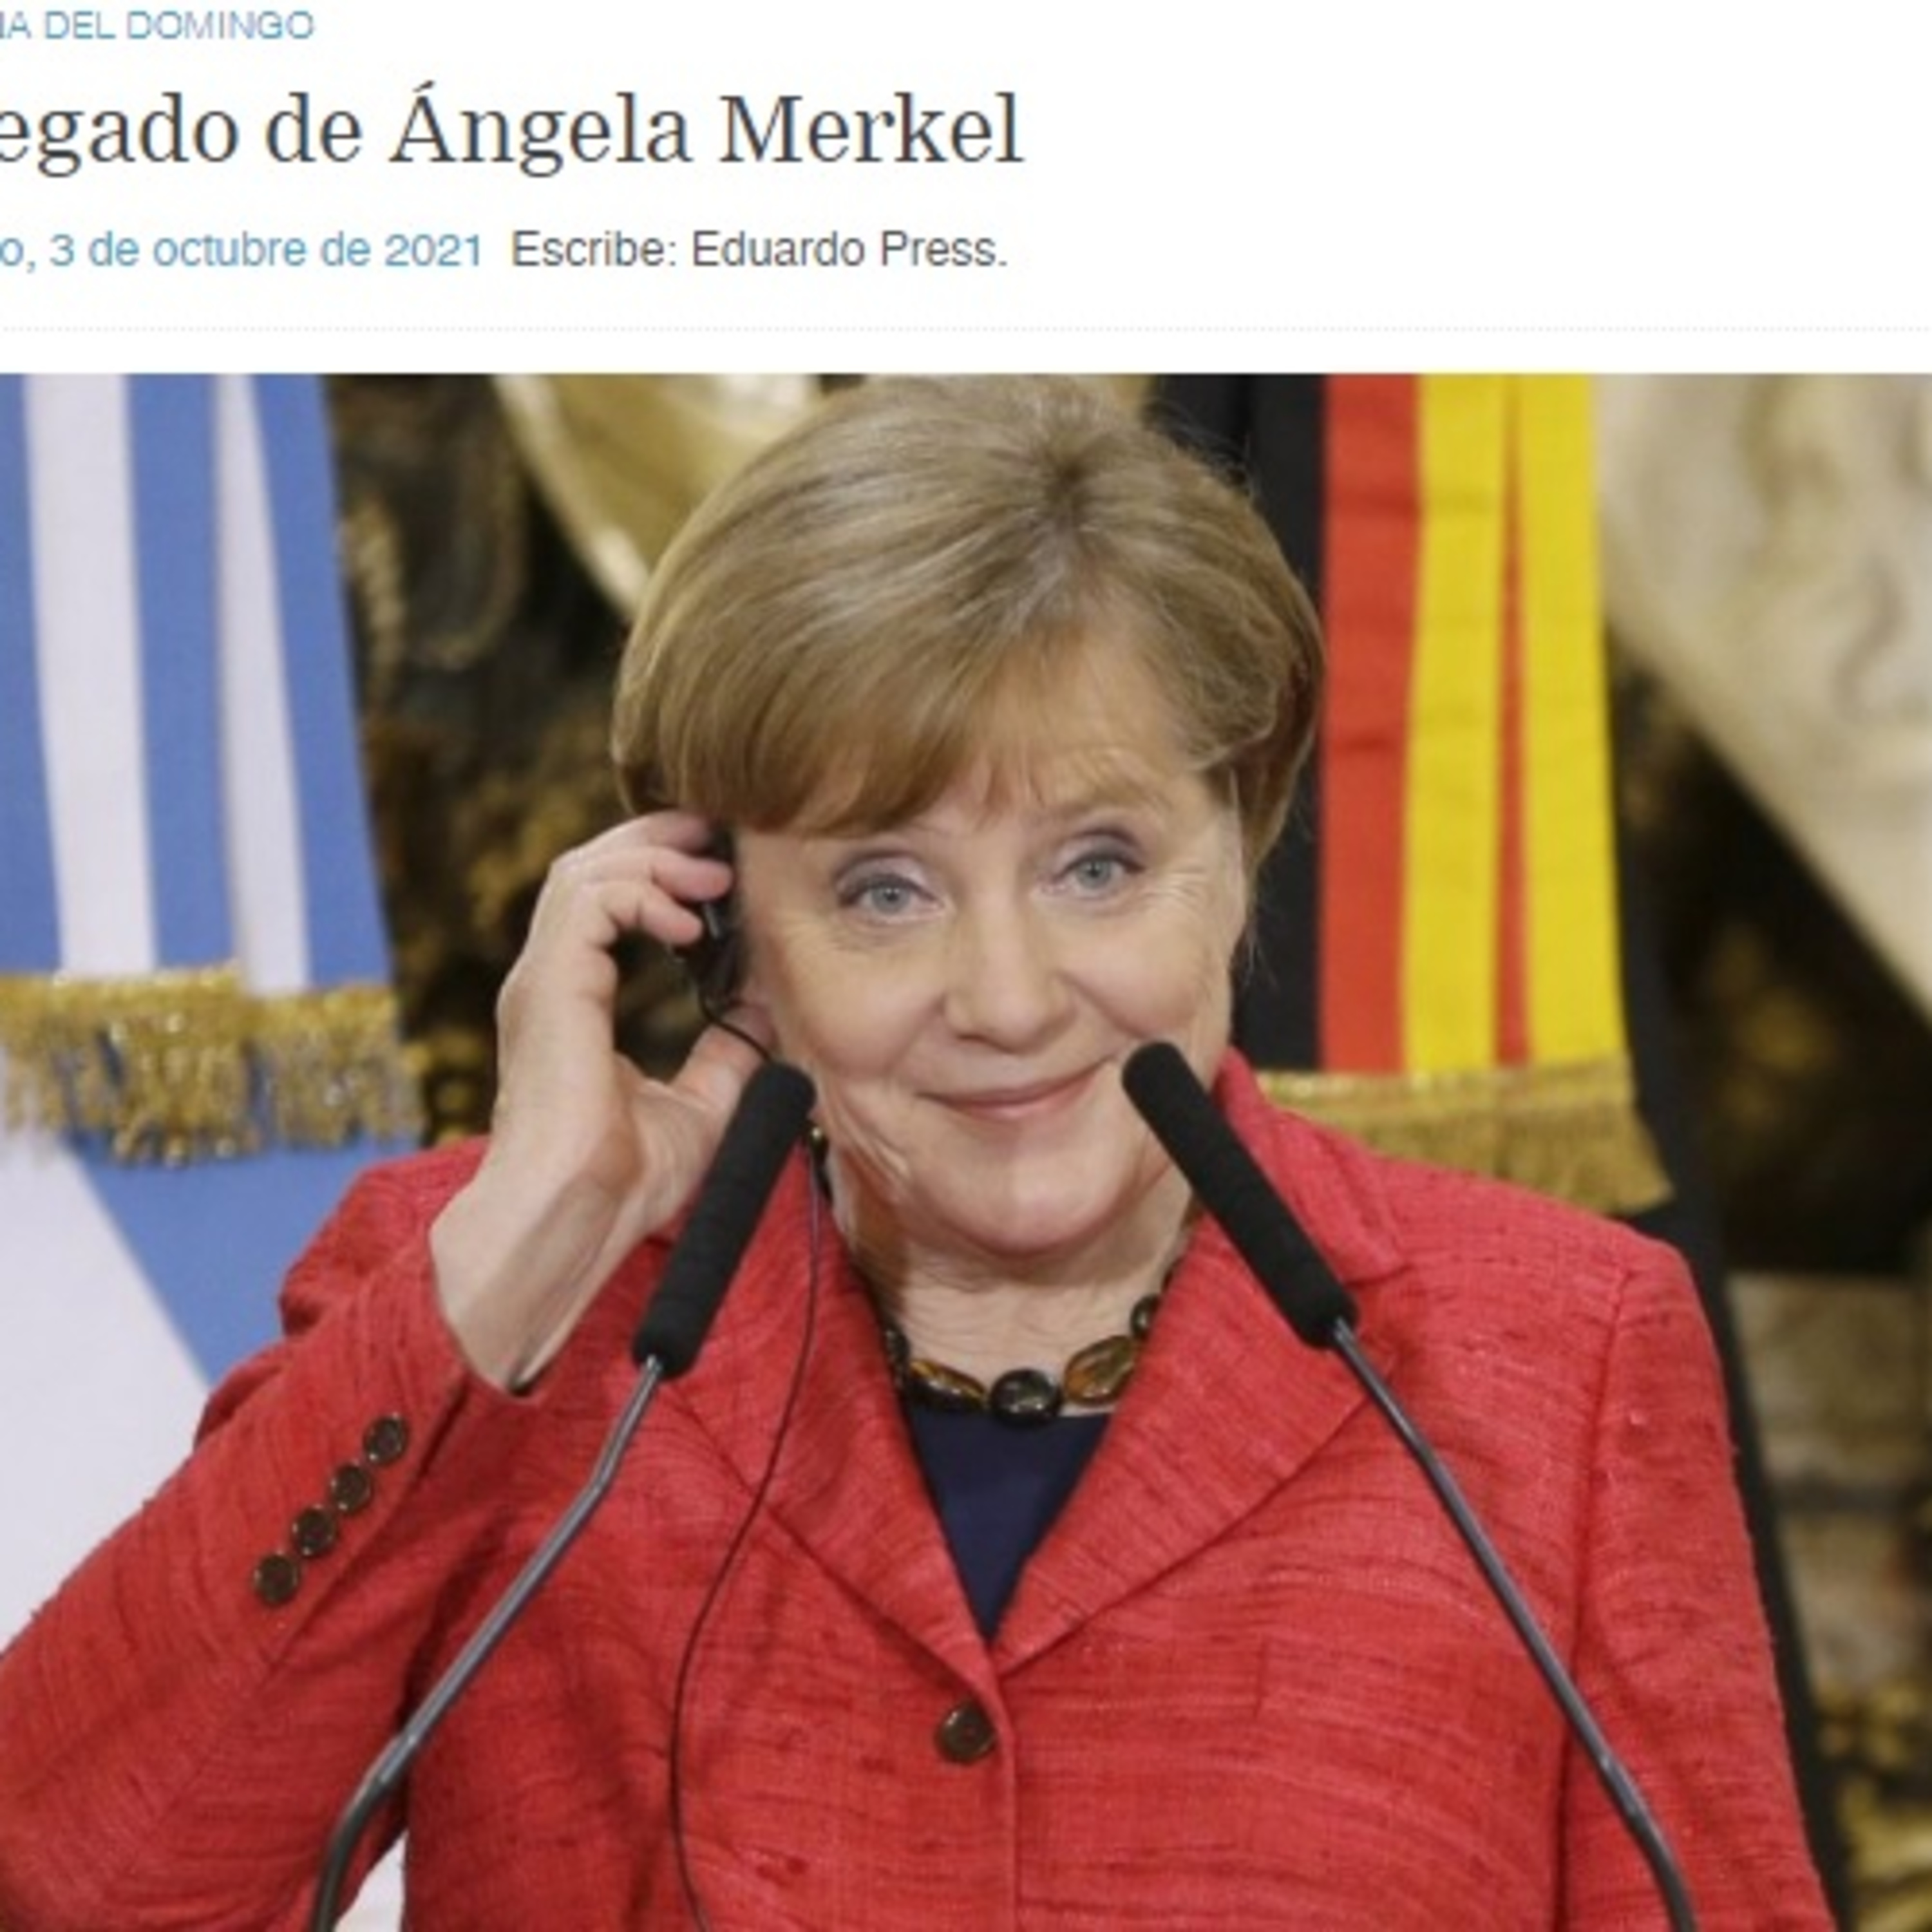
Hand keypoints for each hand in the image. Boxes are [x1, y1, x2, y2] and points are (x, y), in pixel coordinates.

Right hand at [429, 813, 772, 1387]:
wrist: (574, 1219)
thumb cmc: (622, 1183)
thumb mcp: (702, 1106)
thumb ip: (727, 1054)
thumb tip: (762, 1008)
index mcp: (572, 1002)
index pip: (602, 903)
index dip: (657, 870)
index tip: (719, 867)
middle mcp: (550, 982)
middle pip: (588, 868)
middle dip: (655, 840)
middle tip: (718, 835)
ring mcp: (543, 982)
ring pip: (582, 872)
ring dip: (654, 857)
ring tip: (713, 873)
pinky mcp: (549, 987)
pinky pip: (587, 902)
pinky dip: (640, 891)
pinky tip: (687, 918)